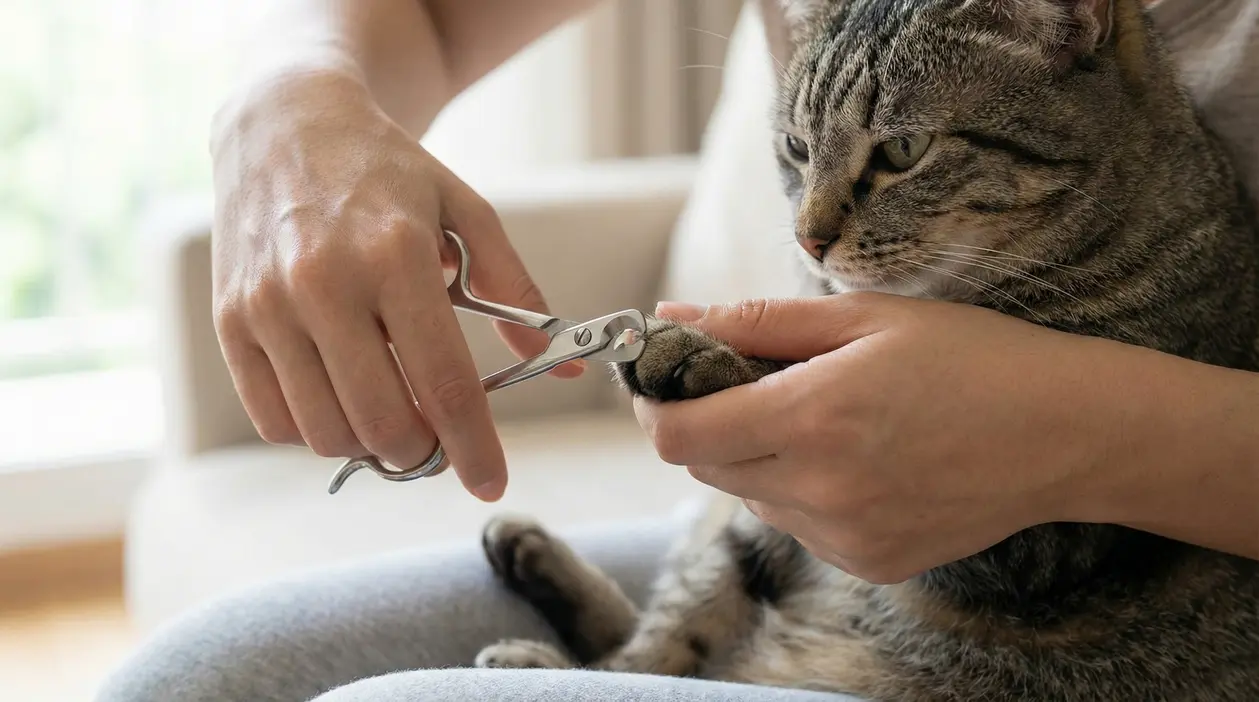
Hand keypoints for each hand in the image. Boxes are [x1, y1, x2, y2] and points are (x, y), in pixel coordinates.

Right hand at [209, 69, 580, 500]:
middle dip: (424, 454)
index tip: (492, 484)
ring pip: (327, 432)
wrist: (284, 124)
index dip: (474, 448)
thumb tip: (564, 367)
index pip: (444, 383)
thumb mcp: (466, 213)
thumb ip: (516, 292)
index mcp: (396, 256)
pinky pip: (273, 420)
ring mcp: (268, 305)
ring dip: (371, 444)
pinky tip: (341, 395)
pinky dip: (316, 429)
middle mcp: (323, 283)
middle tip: (440, 442)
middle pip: (385, 422)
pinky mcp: (229, 322)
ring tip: (393, 410)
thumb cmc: (388, 174)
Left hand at [635, 294, 1118, 582]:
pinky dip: (800, 489)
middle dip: (708, 422)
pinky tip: (857, 458)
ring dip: (757, 456)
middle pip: (705, 467)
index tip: (663, 376)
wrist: (1066, 432)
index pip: (678, 435)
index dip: (655, 404)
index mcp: (813, 418)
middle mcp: (820, 489)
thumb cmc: (970, 357)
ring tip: (823, 417)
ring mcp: (844, 536)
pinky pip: (797, 524)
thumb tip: (670, 318)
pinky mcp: (868, 562)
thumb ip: (755, 323)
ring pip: (750, 497)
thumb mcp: (863, 318)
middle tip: (751, 381)